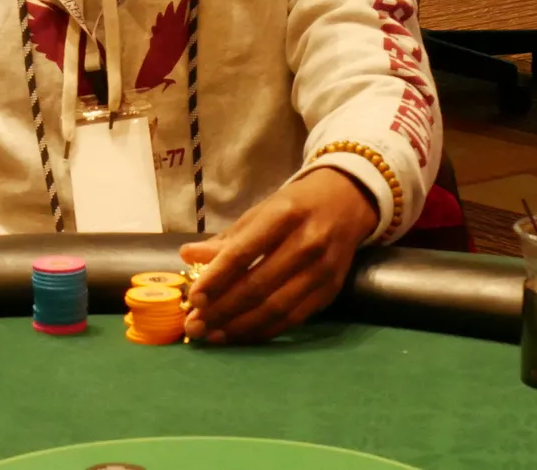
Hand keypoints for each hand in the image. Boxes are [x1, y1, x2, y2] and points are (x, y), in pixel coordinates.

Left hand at [180, 167, 378, 343]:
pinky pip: (292, 319)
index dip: (216, 278)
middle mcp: (307, 242)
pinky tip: (239, 335)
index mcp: (285, 215)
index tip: (193, 298)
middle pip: (258, 285)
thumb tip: (188, 256)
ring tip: (212, 335)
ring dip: (239, 326)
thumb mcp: (262, 211)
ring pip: (275, 308)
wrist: (347, 201)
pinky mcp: (330, 291)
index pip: (244, 252)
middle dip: (222, 309)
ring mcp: (322, 270)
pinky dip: (263, 331)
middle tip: (195, 325)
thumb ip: (227, 238)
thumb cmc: (296, 205)